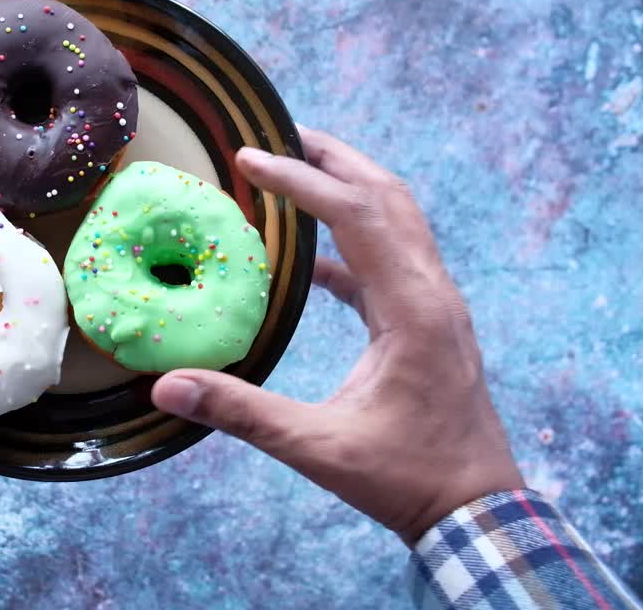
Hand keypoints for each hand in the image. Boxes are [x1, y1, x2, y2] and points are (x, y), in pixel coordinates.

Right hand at [152, 127, 522, 542]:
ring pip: (398, 218)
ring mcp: (437, 305)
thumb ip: (242, 412)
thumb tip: (166, 386)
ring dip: (349, 186)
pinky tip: (313, 259)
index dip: (300, 180)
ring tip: (296, 168)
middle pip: (388, 195)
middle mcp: (432, 292)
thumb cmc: (405, 480)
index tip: (249, 158)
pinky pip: (392, 257)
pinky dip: (352, 237)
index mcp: (411, 309)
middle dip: (333, 157)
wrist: (476, 510)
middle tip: (278, 132)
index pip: (357, 214)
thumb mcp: (317, 447)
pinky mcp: (430, 322)